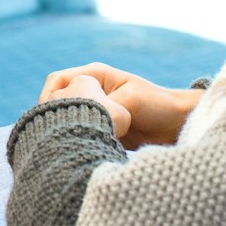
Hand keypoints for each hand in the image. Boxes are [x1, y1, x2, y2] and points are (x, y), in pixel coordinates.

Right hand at [41, 63, 198, 148]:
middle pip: (57, 102)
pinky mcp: (99, 130)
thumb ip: (103, 106)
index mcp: (94, 75)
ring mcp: (94, 111)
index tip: (49, 114)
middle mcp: (91, 91)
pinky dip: (75, 141)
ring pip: (66, 120)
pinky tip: (76, 150)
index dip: (48, 96)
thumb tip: (82, 119)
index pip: (57, 81)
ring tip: (65, 143)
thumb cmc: (157, 105)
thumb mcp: (129, 100)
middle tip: (53, 133)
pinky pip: (79, 134)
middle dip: (53, 116)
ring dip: (64, 130)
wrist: (177, 125)